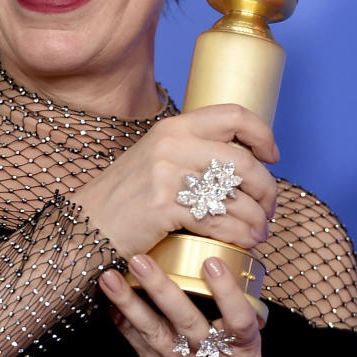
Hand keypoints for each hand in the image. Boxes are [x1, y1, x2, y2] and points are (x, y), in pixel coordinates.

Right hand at [69, 103, 278, 258]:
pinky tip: (244, 242)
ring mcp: (166, 174)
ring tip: (260, 233)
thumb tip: (241, 166)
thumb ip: (191, 154)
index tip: (272, 156)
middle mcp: (171, 144)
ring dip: (257, 219)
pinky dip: (240, 234)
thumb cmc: (125, 200)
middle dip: (267, 189)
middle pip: (242, 161)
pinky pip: (219, 221)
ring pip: (235, 195)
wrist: (85, 225)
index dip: (262, 134)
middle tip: (269, 208)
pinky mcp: (163, 205)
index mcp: (173, 127)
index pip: (233, 115)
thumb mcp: (156, 160)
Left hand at [99, 253, 279, 356]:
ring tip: (110, 279)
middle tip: (139, 260)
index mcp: (244, 351)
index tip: (211, 262)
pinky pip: (144, 355)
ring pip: (156, 336)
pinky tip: (110, 308)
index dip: (226, 291)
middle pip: (186, 322)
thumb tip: (215, 267)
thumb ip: (234, 318)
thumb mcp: (251, 353)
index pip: (239, 319)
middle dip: (160, 288)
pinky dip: (126, 329)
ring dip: (129, 304)